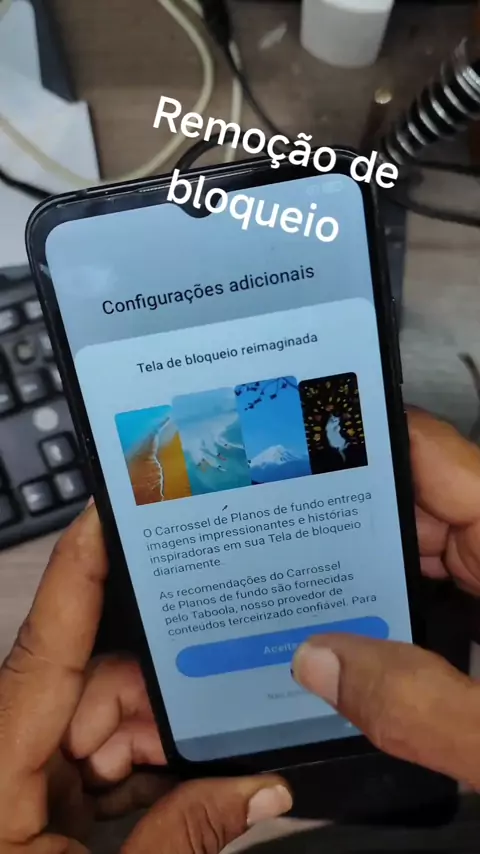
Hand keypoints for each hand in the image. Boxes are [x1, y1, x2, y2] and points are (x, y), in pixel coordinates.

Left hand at [0, 505, 291, 853]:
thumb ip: (186, 834)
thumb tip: (265, 790)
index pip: (45, 645)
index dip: (80, 566)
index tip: (111, 510)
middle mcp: (5, 748)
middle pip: (90, 683)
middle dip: (157, 701)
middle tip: (216, 726)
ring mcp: (17, 771)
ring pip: (97, 718)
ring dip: (151, 743)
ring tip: (196, 776)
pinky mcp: (28, 795)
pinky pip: (90, 755)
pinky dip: (135, 768)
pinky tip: (174, 791)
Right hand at [292, 413, 479, 788]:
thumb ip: (422, 706)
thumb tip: (316, 663)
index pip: (433, 455)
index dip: (361, 439)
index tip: (288, 444)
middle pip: (419, 503)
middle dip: (346, 516)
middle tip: (266, 530)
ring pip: (428, 548)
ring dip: (369, 565)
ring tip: (294, 577)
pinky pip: (444, 585)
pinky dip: (400, 600)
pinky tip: (354, 623)